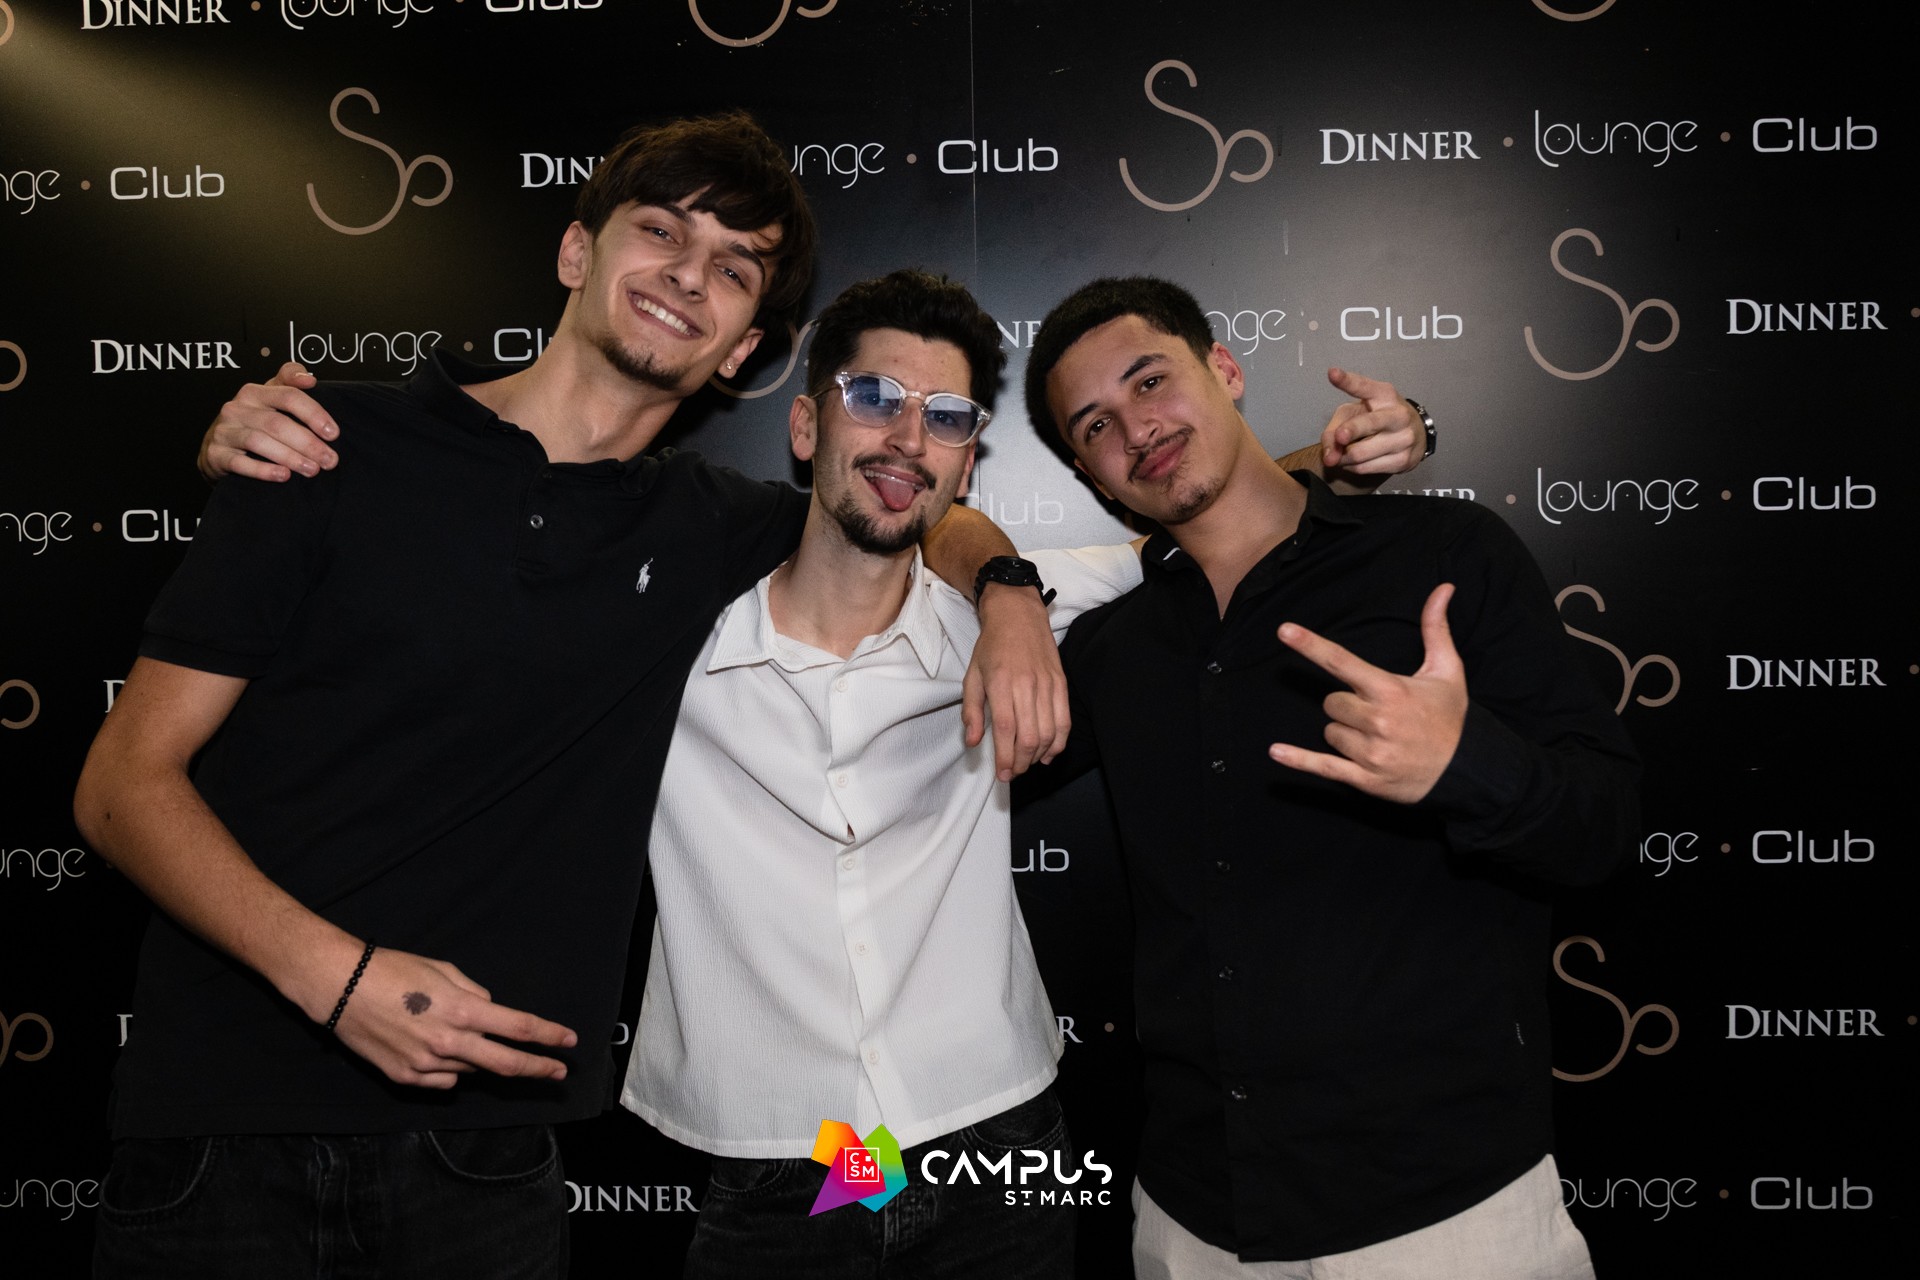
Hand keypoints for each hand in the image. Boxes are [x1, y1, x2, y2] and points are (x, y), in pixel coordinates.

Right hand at [198, 363, 339, 482]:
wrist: (215, 448)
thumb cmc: (251, 422)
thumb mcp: (270, 398)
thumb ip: (290, 382)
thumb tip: (309, 379)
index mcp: (256, 392)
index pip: (288, 396)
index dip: (314, 413)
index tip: (333, 433)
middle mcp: (238, 408)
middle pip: (277, 423)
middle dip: (308, 443)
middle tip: (329, 460)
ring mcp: (225, 430)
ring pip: (259, 441)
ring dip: (290, 457)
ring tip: (312, 469)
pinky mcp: (215, 454)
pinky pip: (239, 463)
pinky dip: (263, 470)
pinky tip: (284, 476)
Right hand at [330, 946, 578, 1089]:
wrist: (339, 987)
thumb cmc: (392, 970)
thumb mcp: (443, 970)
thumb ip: (474, 993)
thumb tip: (491, 1011)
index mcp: (464, 1009)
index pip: (521, 1028)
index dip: (550, 1037)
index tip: (569, 1042)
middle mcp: (449, 1042)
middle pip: (507, 1063)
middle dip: (538, 1069)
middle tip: (559, 1073)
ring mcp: (427, 1064)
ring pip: (471, 1071)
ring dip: (478, 1059)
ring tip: (454, 1035)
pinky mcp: (405, 1078)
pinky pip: (443, 1081)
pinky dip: (448, 1069)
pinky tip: (433, 1050)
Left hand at [963, 583, 1070, 780]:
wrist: (1018, 614)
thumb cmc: (992, 646)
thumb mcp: (972, 676)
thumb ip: (972, 711)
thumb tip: (973, 741)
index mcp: (1000, 683)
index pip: (1006, 730)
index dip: (1006, 757)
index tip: (1003, 774)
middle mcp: (1026, 685)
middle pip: (1029, 736)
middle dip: (1021, 762)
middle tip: (1014, 772)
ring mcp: (1047, 684)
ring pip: (1049, 732)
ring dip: (1039, 755)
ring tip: (1028, 763)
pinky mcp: (1061, 683)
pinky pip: (1064, 720)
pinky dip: (1059, 742)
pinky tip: (1048, 753)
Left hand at [1267, 584, 1466, 802]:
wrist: (1469, 770)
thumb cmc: (1451, 718)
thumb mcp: (1447, 671)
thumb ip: (1435, 628)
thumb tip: (1443, 588)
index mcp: (1390, 690)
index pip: (1341, 661)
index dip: (1310, 644)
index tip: (1284, 630)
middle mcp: (1378, 720)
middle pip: (1331, 702)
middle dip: (1347, 705)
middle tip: (1377, 713)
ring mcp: (1371, 752)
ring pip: (1329, 732)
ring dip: (1345, 733)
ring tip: (1378, 738)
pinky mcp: (1366, 778)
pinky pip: (1322, 766)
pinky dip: (1299, 760)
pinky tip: (1275, 752)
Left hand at [1318, 367, 1422, 478]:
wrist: (1415, 434)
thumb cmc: (1378, 417)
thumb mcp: (1356, 412)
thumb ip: (1335, 427)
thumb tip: (1329, 457)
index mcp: (1384, 395)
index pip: (1364, 387)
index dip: (1347, 381)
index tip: (1333, 374)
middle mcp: (1397, 415)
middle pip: (1368, 424)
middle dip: (1350, 431)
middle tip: (1340, 436)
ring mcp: (1403, 439)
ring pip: (1360, 453)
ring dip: (1342, 456)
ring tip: (1341, 453)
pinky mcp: (1403, 460)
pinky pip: (1364, 468)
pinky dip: (1351, 466)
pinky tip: (1353, 461)